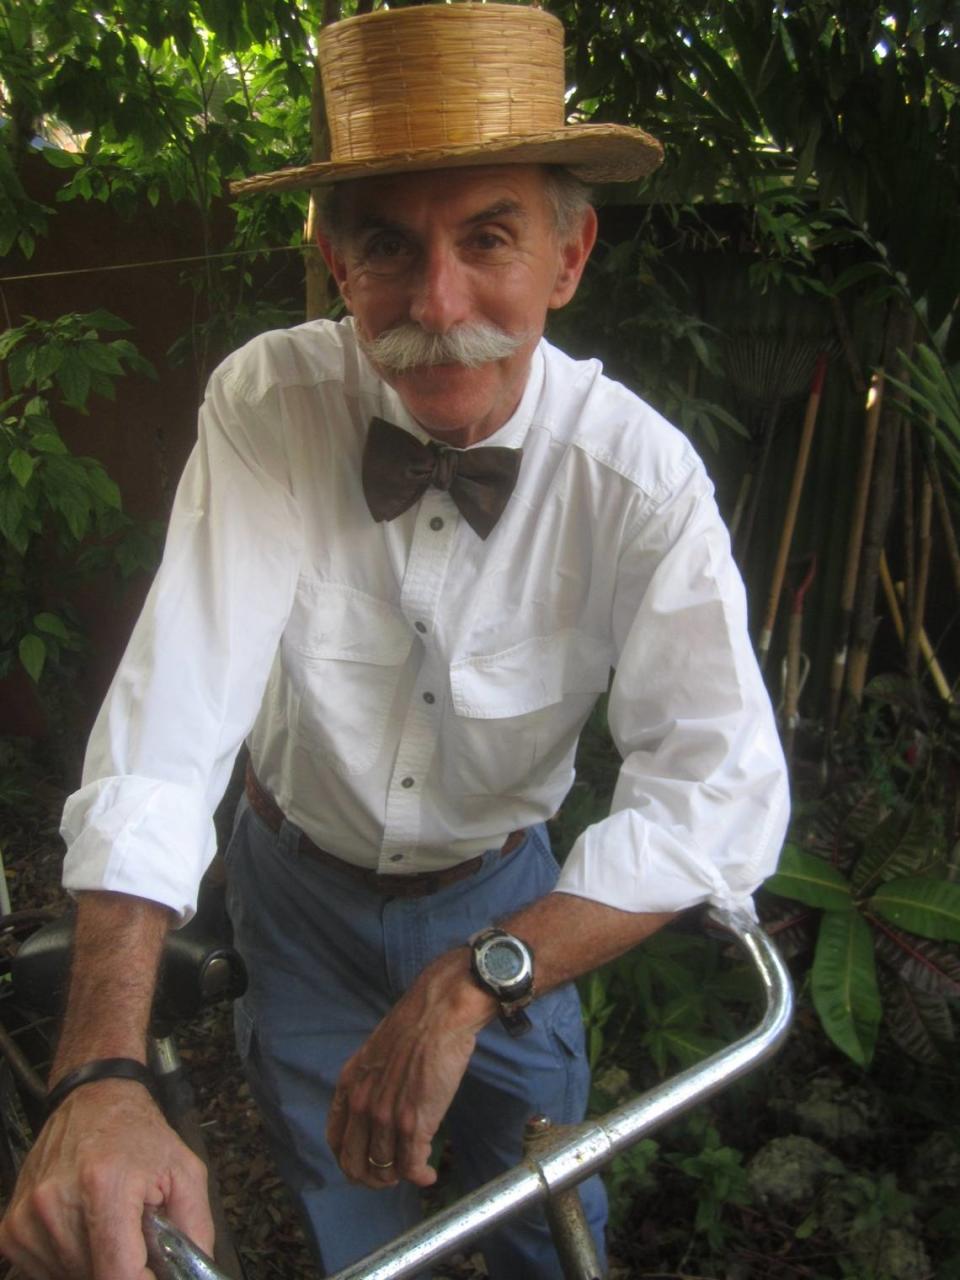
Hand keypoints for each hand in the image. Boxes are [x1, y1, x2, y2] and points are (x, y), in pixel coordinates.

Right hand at [0, 1079, 212, 1279]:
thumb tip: (193, 1275)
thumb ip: (196, 1228)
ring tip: (108, 1226)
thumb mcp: (185, 1171)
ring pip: (69, 1277)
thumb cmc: (139, 1133)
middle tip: (133, 1238)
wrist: (95, 1098)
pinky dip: (68, 1261)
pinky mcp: (12, 1227)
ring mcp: (29, 1216)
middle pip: (93, 1279)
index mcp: (105, 1186)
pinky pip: (42, 1271)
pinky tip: (83, 1229)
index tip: (152, 1274)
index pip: (117, 1276)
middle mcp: (57, 1202)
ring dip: (94, 1265)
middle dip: (121, 1268)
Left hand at [326, 949, 493, 1190]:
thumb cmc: (415, 1026)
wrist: (438, 1013)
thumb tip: (379, 1104)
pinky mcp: (414, 1125)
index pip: (335, 1141)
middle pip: (355, 1164)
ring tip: (414, 1172)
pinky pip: (411, 1167)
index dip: (349, 1160)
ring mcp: (386, 1118)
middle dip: (372, 1178)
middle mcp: (361, 1105)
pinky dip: (421, 1177)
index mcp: (348, 1085)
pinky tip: (429, 1174)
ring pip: (383, 1170)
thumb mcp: (376, 1053)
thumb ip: (370, 1082)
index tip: (364, 1164)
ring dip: (399, 1178)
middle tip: (390, 1177)